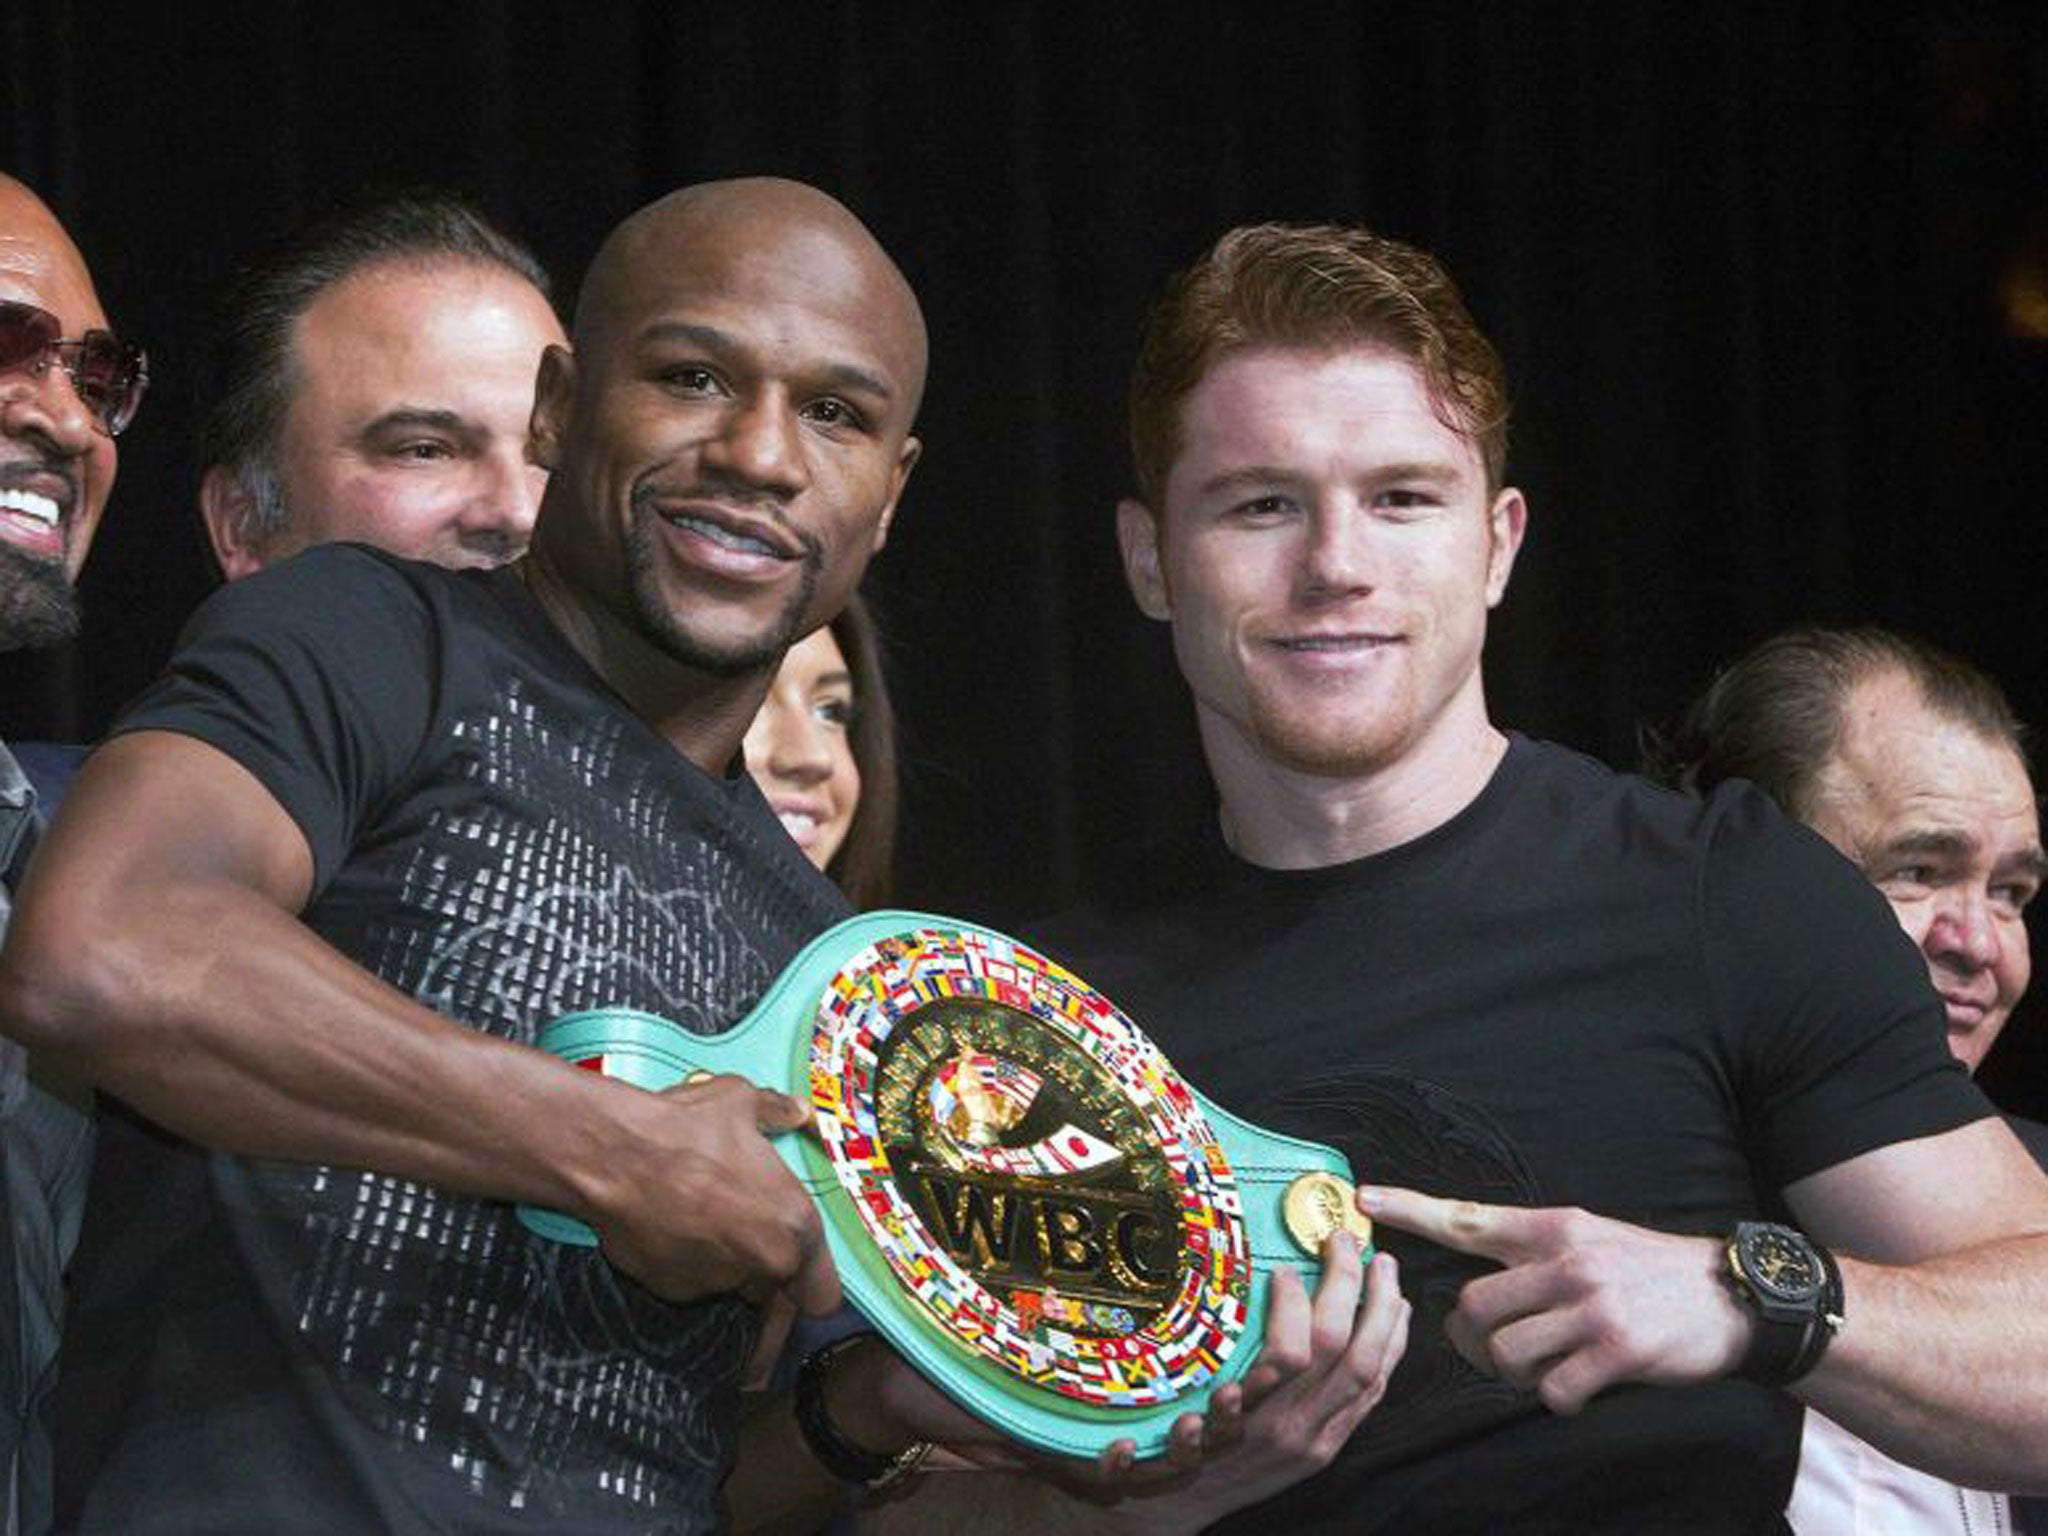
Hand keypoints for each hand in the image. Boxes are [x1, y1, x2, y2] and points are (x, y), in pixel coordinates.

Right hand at [589, 1072, 838, 1314]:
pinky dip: (685, 1262)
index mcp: (792, 1224)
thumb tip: (793, 1111)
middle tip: (744, 1231)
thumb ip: (776, 1112)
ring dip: (725, 1261)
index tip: (800, 1267)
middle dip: (766, 1269)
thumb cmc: (683, 1130)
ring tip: (700, 1216)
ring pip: (732, 1286)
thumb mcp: (740, 1101)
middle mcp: (761, 1263)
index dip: (812, 1281)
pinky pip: (690, 1281)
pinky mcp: (671, 1288)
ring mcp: (715, 1281)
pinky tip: (670, 1225)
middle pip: (777, 1292)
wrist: (614, 1156)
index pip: (822, 1294)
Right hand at [1023, 1234, 1409, 1527]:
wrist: (1174, 1517)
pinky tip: (1397, 1318)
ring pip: (1369, 1372)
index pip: (1290, 1357)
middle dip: (1348, 1289)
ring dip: (1383, 1316)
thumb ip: (1179, 1396)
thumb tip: (1194, 1358)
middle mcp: (1288, 1434)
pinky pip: (1373, 1394)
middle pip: (1339, 1354)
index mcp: (1247, 1423)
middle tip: (1345, 1241)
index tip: (1282, 1269)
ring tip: (1386, 1270)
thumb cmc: (1161, 1464)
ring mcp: (1315, 1443)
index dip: (1292, 1306)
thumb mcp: (1158, 1430)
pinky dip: (1390, 1350)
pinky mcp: (1327, 1449)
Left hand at [1363, 1185, 1748, 1413]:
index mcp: (1551, 1227)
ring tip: (1548, 1366)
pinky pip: (1553, 1390)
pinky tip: (1581, 1386)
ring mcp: (1591, 1306)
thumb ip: (1534, 1250)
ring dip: (1516, 1373)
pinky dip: (1557, 1399)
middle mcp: (1565, 1261)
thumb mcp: (1588, 1236)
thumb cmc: (1649, 1270)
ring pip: (1505, 1352)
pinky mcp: (1617, 1350)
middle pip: (1472, 1305)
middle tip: (1498, 1347)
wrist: (1730, 1295)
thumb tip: (1477, 1278)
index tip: (1365, 1201)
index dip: (1411, 1209)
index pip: (1467, 1217)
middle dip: (1473, 1337)